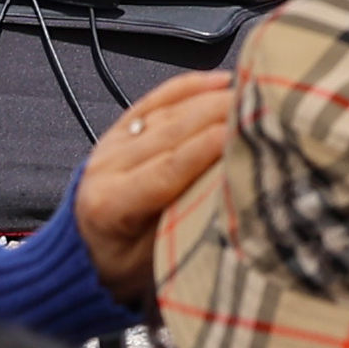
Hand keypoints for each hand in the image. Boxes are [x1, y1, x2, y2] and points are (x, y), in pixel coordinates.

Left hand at [76, 72, 233, 308]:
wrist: (82, 257)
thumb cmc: (120, 267)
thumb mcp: (156, 262)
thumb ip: (189, 223)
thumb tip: (235, 193)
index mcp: (111, 204)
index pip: (168, 168)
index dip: (210, 147)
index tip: (248, 132)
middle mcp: (107, 166)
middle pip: (172, 132)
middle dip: (221, 114)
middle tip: (265, 106)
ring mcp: (112, 143)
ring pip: (168, 112)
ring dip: (213, 99)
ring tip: (254, 92)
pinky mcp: (120, 129)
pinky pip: (156, 100)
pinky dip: (189, 87)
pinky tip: (220, 80)